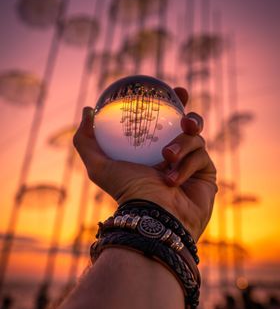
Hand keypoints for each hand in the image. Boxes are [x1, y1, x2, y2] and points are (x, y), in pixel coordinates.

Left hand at [73, 87, 216, 241]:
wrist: (153, 216)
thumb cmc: (126, 191)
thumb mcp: (98, 165)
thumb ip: (86, 139)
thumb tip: (88, 110)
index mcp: (152, 151)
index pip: (166, 121)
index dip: (173, 103)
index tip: (175, 91)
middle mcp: (174, 157)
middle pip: (190, 125)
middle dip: (191, 116)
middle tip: (184, 117)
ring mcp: (192, 165)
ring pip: (196, 138)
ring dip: (181, 144)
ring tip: (166, 158)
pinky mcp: (207, 175)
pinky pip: (201, 156)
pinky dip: (186, 165)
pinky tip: (173, 180)